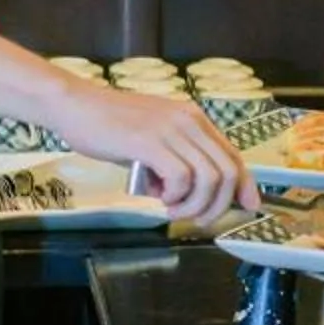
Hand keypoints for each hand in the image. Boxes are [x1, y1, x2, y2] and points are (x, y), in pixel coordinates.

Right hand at [50, 83, 259, 223]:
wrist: (74, 105)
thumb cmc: (109, 125)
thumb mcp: (153, 140)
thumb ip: (174, 162)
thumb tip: (188, 196)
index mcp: (194, 119)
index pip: (233, 154)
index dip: (245, 184)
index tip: (248, 206)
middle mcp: (189, 121)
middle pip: (227, 171)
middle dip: (218, 204)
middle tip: (196, 219)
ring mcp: (171, 129)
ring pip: (208, 178)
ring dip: (195, 205)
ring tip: (173, 211)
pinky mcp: (149, 142)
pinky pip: (181, 177)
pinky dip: (176, 196)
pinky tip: (160, 198)